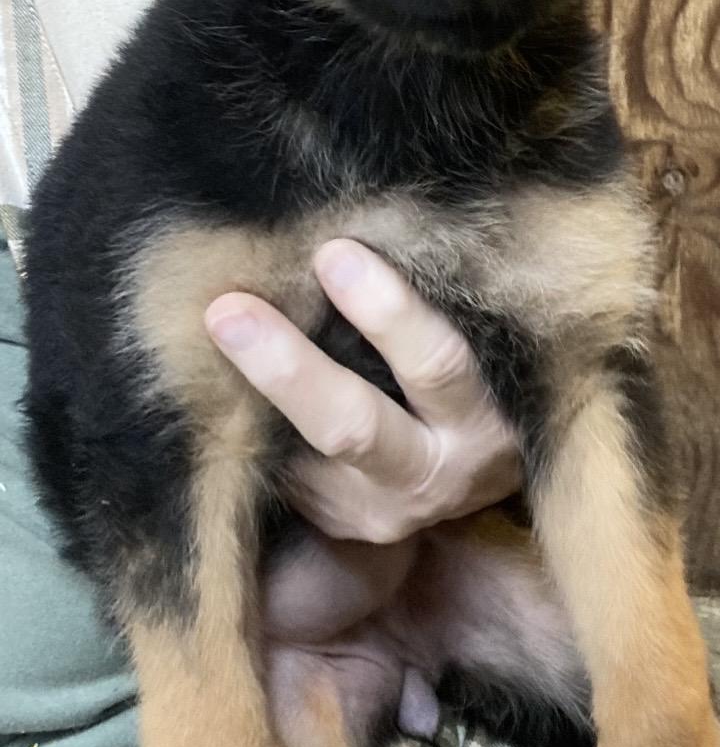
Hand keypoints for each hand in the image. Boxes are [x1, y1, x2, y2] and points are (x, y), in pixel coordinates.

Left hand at [204, 239, 519, 546]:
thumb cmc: (484, 369)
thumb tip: (356, 222)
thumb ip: (444, 297)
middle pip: (354, 426)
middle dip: (288, 368)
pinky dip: (247, 424)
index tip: (332, 252)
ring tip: (203, 338)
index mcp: (489, 418)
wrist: (484, 466)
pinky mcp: (343, 524)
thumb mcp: (483, 339)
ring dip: (247, 398)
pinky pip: (286, 473)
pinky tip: (211, 379)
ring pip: (303, 457)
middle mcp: (439, 475)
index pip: (437, 365)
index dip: (388, 313)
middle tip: (227, 311)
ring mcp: (386, 511)